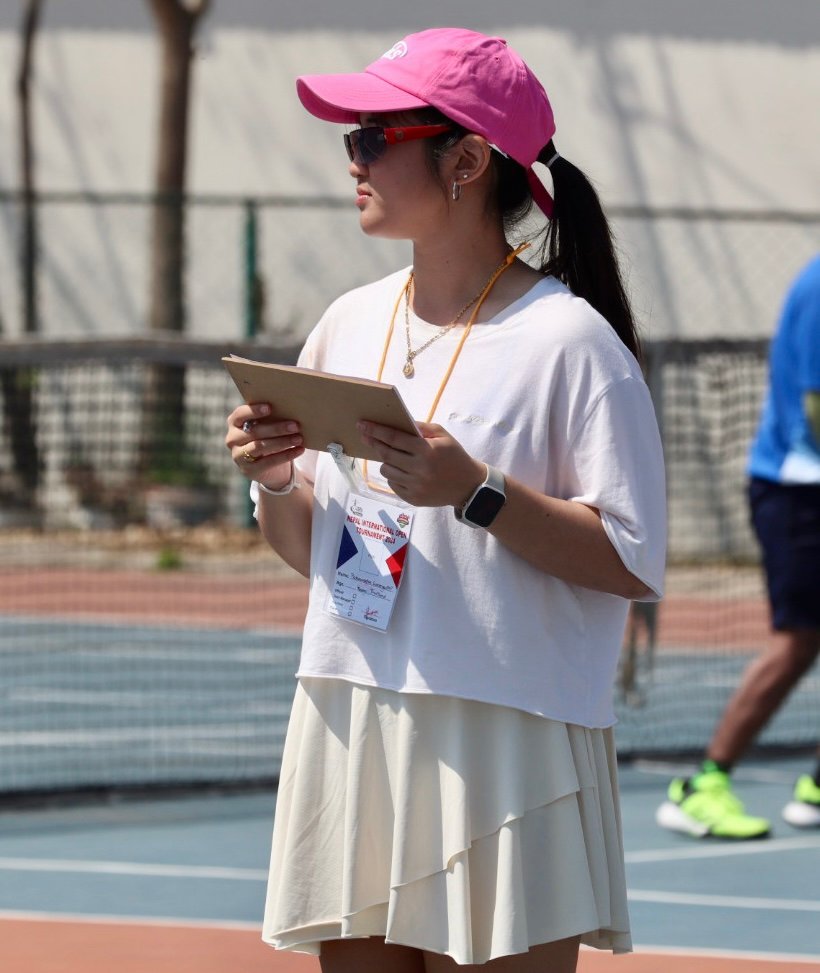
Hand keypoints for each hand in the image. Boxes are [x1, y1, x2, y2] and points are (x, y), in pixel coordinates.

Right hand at [225, 403, 304, 488]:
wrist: (271, 466)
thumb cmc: (269, 437)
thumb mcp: (267, 425)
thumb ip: (271, 417)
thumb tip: (291, 408)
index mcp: (234, 422)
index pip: (240, 414)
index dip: (254, 411)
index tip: (270, 407)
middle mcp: (232, 439)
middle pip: (254, 432)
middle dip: (276, 428)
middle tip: (295, 426)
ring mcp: (238, 456)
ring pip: (260, 446)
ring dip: (282, 442)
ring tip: (299, 438)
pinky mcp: (248, 470)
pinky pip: (268, 462)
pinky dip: (286, 455)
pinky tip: (299, 450)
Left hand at [357, 420, 485, 507]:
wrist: (468, 486)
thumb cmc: (454, 456)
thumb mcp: (443, 436)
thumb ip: (421, 428)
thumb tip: (399, 423)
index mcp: (426, 450)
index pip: (394, 438)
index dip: (376, 430)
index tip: (363, 424)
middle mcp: (419, 469)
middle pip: (386, 454)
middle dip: (373, 443)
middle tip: (365, 436)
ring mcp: (415, 486)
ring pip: (386, 470)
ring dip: (386, 461)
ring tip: (394, 458)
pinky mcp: (413, 499)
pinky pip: (393, 484)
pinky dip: (394, 476)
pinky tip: (403, 471)